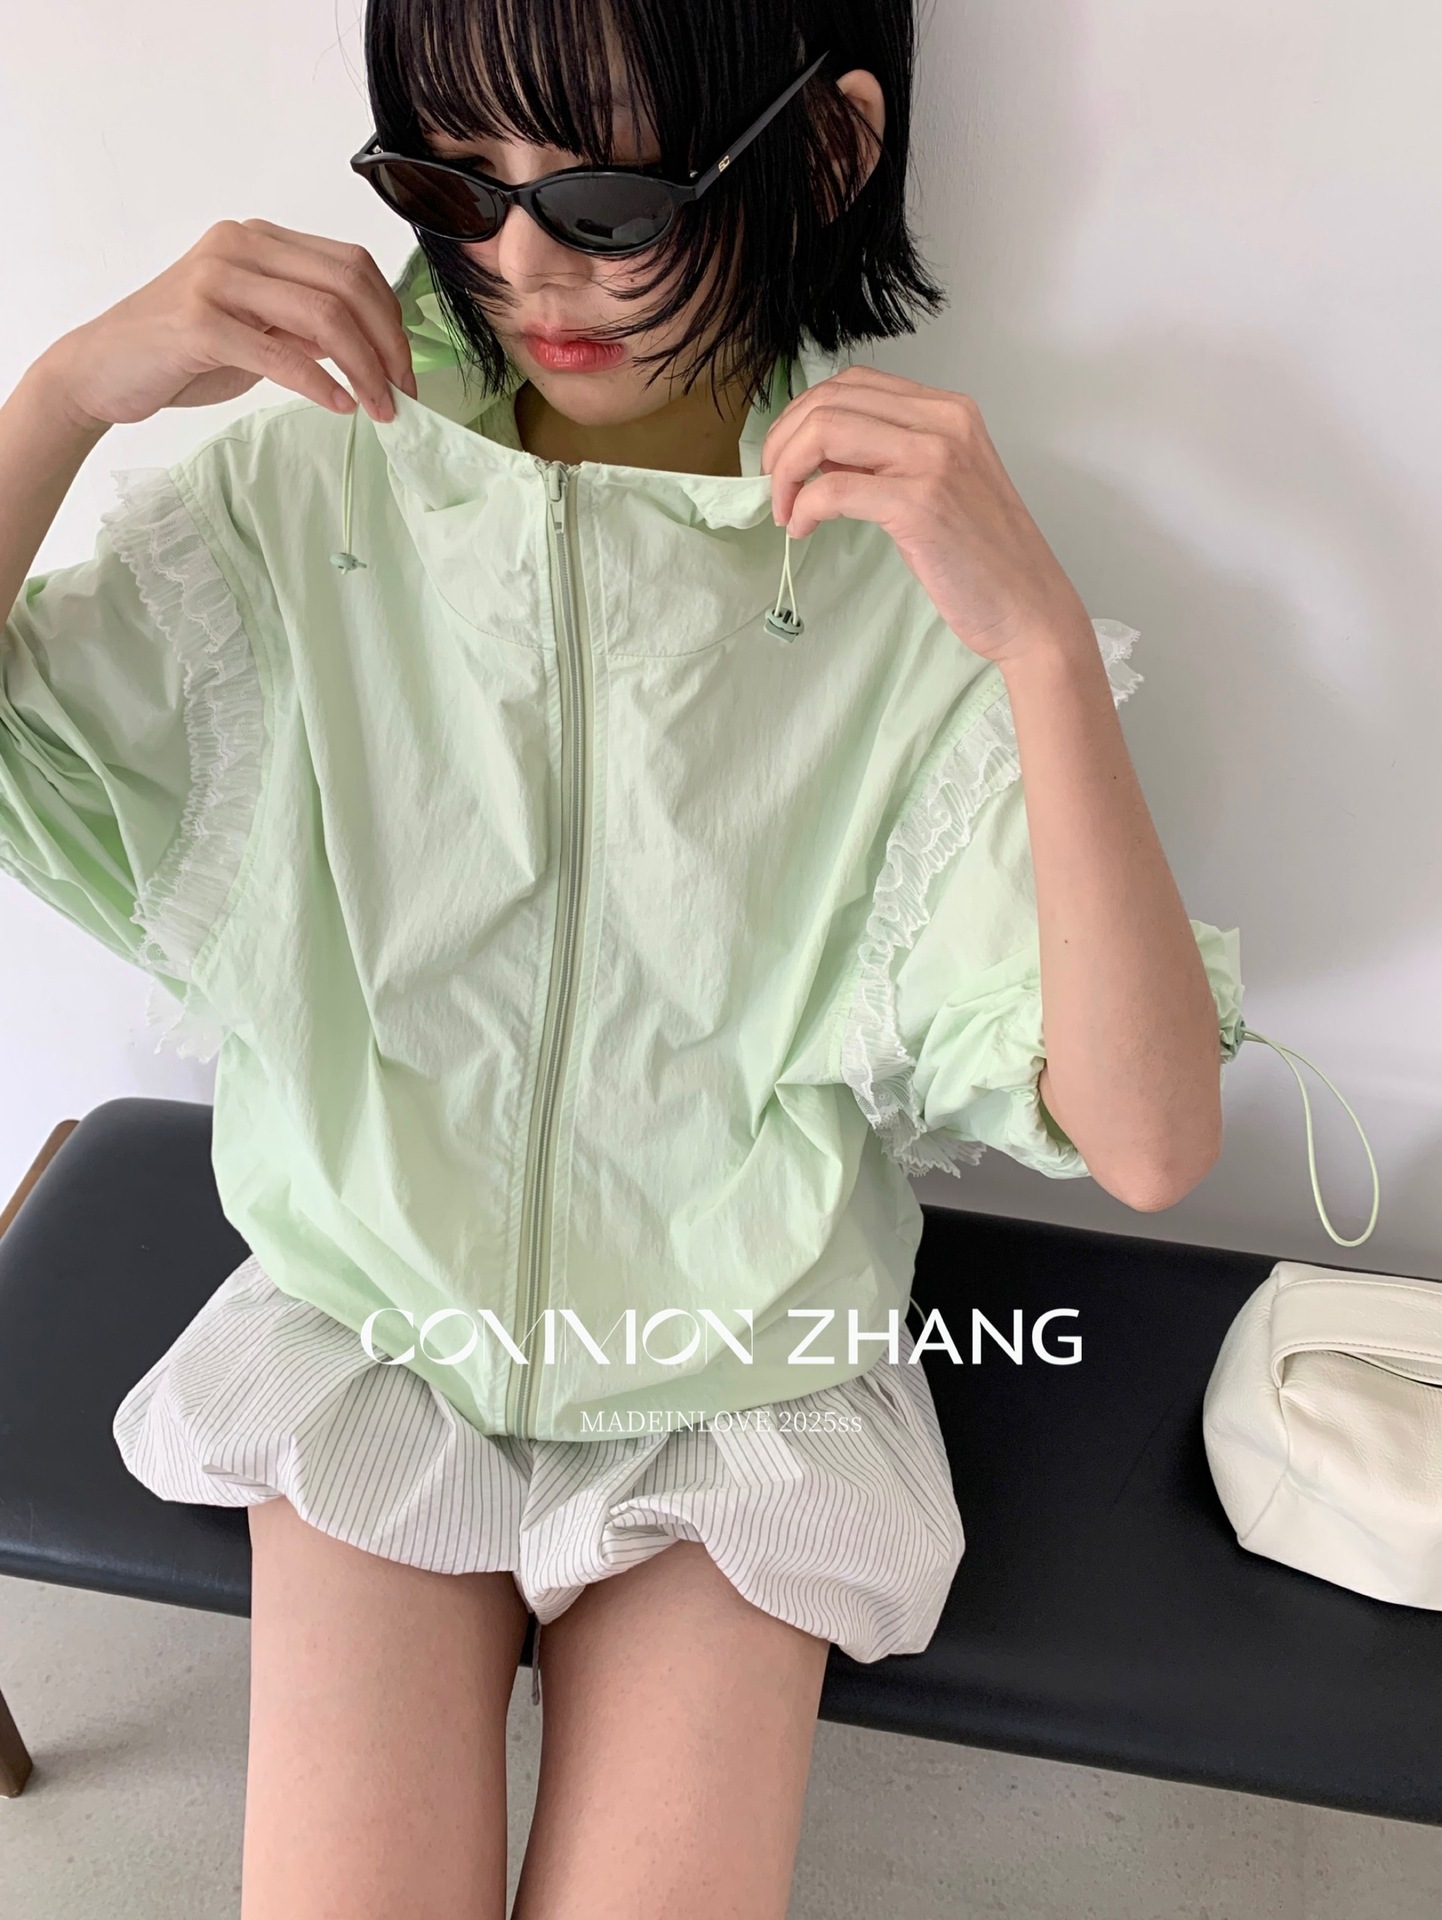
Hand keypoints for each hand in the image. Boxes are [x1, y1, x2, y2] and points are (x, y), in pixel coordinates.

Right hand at [37, 219, 418, 432]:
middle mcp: (240, 245)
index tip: (405, 370)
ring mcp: (217, 278)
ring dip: (364, 368)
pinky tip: (340, 406)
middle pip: (347, 285)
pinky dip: (320, 383)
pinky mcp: (198, 322)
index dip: (391, 318)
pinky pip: (279, 352)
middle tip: (402, 394)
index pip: (351, 265)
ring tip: (380, 409)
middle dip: (388, 345)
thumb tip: (371, 347)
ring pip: (323, 315)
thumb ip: (306, 327)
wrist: (103, 369)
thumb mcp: (257, 331)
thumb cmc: (182, 354)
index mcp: (259, 239)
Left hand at [759, 364, 1092, 665]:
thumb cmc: (981, 555)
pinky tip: (803, 530)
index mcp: (947, 410)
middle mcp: (942, 422)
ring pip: (825, 431)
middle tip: (773, 485)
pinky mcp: (919, 504)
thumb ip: (885, 457)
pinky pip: (834, 488)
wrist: (1028, 605)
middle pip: (830, 400)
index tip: (786, 457)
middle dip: (784, 440)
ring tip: (785, 509)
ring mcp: (933, 459)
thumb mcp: (936, 484)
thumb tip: (819, 454)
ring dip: (787, 470)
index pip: (853, 383)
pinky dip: (805, 507)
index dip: (803, 415)